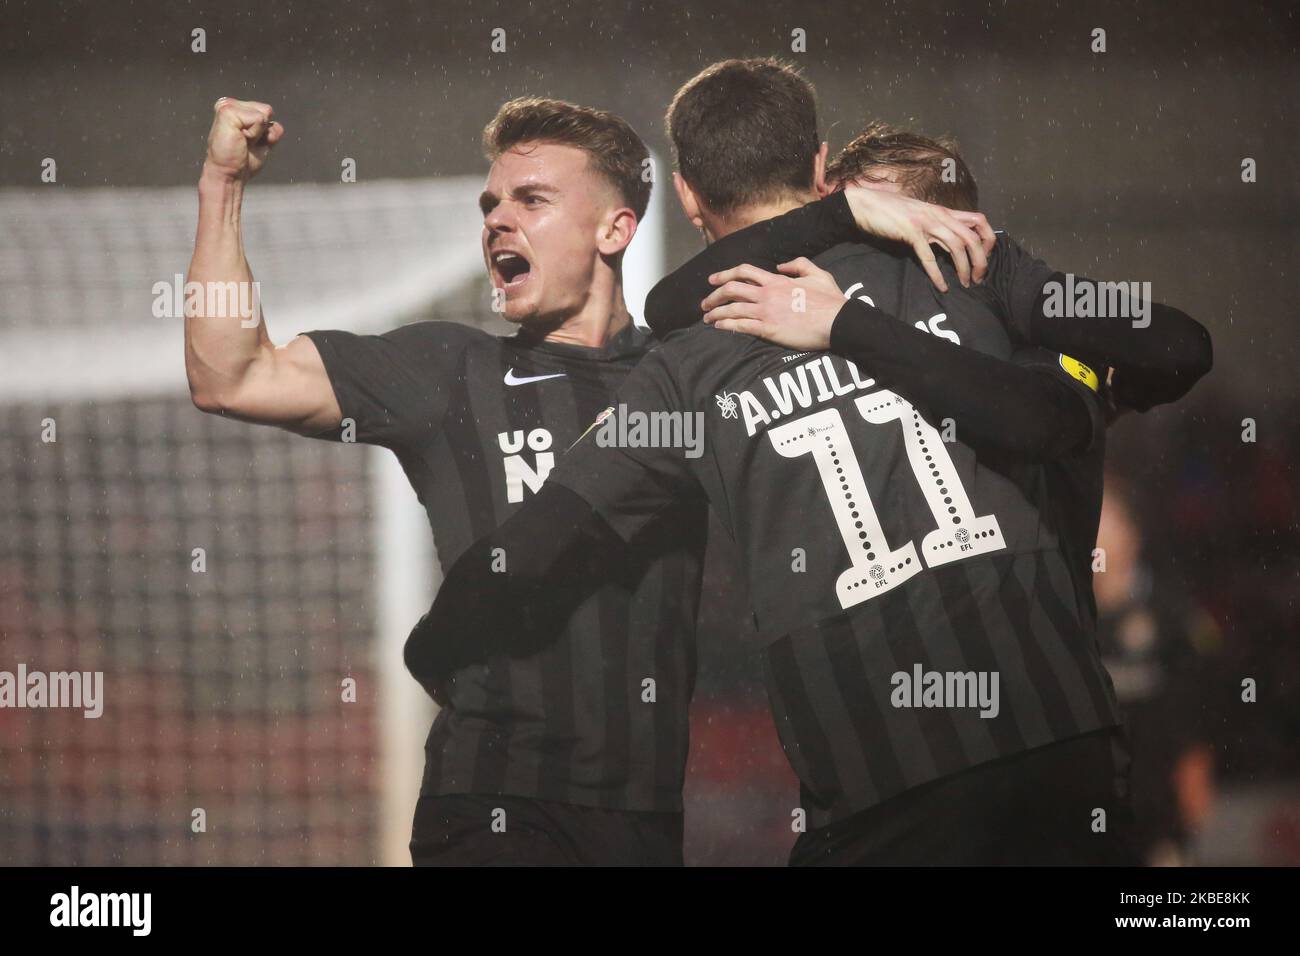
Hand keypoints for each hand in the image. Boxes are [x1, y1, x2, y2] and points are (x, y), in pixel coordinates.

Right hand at [203, 97, 281, 181]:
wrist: (229, 175)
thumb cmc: (243, 162)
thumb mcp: (262, 144)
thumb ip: (270, 131)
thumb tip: (276, 125)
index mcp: (236, 109)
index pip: (266, 112)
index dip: (265, 132)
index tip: (248, 143)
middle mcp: (230, 104)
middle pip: (267, 110)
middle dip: (263, 131)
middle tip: (245, 143)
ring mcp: (227, 106)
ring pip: (264, 113)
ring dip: (258, 133)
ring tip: (242, 141)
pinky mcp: (227, 112)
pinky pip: (258, 119)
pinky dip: (254, 134)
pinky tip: (240, 140)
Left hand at [702, 259, 846, 350]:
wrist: (838, 321)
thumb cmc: (830, 299)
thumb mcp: (817, 273)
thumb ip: (798, 264)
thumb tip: (780, 266)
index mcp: (777, 280)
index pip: (744, 271)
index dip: (724, 274)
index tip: (712, 280)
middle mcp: (767, 294)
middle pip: (731, 290)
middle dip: (713, 296)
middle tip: (704, 303)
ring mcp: (767, 312)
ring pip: (732, 308)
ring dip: (716, 313)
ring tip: (707, 318)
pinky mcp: (769, 329)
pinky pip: (741, 326)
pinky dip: (727, 325)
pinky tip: (719, 327)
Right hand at [841, 185, 994, 290]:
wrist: (866, 204)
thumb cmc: (891, 211)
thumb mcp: (921, 215)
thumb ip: (937, 226)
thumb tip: (950, 242)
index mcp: (944, 211)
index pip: (979, 220)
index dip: (988, 239)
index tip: (985, 256)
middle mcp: (940, 216)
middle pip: (972, 237)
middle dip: (980, 260)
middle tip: (978, 278)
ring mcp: (926, 223)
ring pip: (956, 246)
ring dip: (964, 268)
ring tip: (965, 283)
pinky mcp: (911, 232)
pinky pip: (929, 256)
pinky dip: (937, 274)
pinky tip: (942, 287)